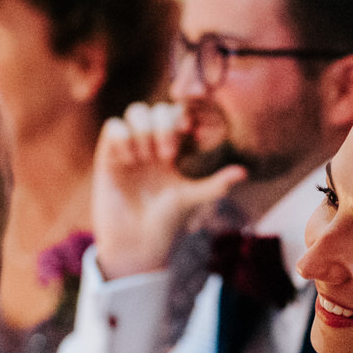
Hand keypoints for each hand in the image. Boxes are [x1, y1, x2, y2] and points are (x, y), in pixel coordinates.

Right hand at [91, 103, 246, 278]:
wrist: (135, 243)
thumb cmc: (165, 222)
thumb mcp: (191, 198)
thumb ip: (215, 183)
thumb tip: (245, 172)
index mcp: (171, 152)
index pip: (176, 116)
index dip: (182, 118)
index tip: (189, 138)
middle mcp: (149, 146)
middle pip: (156, 109)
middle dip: (164, 125)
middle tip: (168, 155)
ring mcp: (128, 149)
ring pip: (134, 112)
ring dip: (143, 129)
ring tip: (145, 157)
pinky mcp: (107, 156)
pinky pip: (112, 127)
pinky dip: (122, 137)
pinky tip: (128, 160)